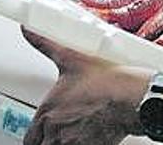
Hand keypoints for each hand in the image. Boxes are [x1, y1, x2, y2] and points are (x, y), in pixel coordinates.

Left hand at [22, 27, 149, 144]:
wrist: (132, 99)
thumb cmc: (107, 82)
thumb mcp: (72, 57)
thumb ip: (46, 44)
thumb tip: (29, 30)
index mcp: (47, 111)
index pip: (29, 137)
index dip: (36, 135)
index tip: (42, 131)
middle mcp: (56, 131)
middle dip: (46, 142)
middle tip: (58, 134)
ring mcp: (73, 144)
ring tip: (72, 135)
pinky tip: (87, 138)